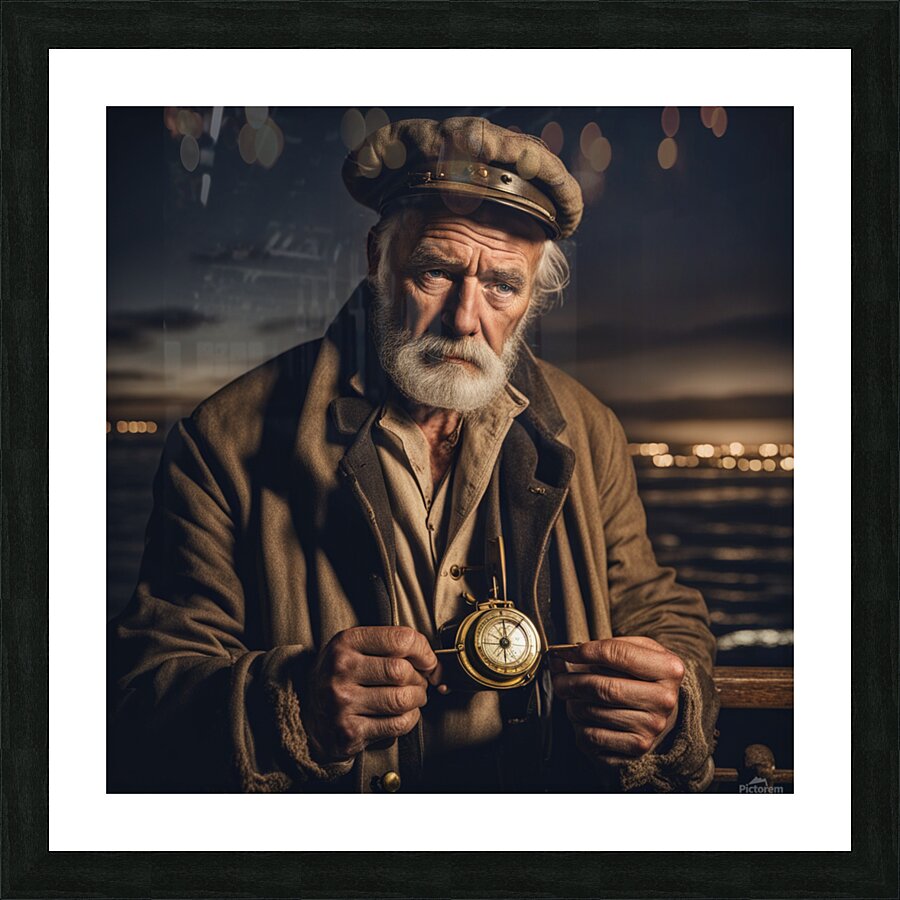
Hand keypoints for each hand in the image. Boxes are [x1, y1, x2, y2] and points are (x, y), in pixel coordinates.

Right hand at [304, 626, 441, 764]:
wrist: (307, 713)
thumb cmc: (341, 676)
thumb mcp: (355, 648)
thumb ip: (390, 645)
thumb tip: (433, 661)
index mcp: (346, 642)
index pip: (401, 639)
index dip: (424, 651)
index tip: (428, 660)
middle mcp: (341, 670)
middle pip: (403, 671)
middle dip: (420, 678)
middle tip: (418, 682)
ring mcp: (343, 702)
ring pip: (402, 699)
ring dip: (417, 699)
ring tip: (412, 697)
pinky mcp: (350, 731)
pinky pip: (397, 724)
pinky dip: (410, 719)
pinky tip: (403, 714)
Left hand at [549, 636, 684, 765]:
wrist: (664, 713)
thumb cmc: (643, 676)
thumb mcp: (639, 651)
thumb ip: (607, 646)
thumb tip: (565, 654)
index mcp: (668, 669)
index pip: (618, 654)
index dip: (584, 651)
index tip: (564, 652)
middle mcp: (664, 700)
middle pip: (603, 688)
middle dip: (571, 680)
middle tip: (557, 675)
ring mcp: (652, 727)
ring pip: (593, 712)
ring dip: (571, 701)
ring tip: (571, 694)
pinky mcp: (637, 748)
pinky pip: (592, 736)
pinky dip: (577, 724)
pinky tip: (581, 715)